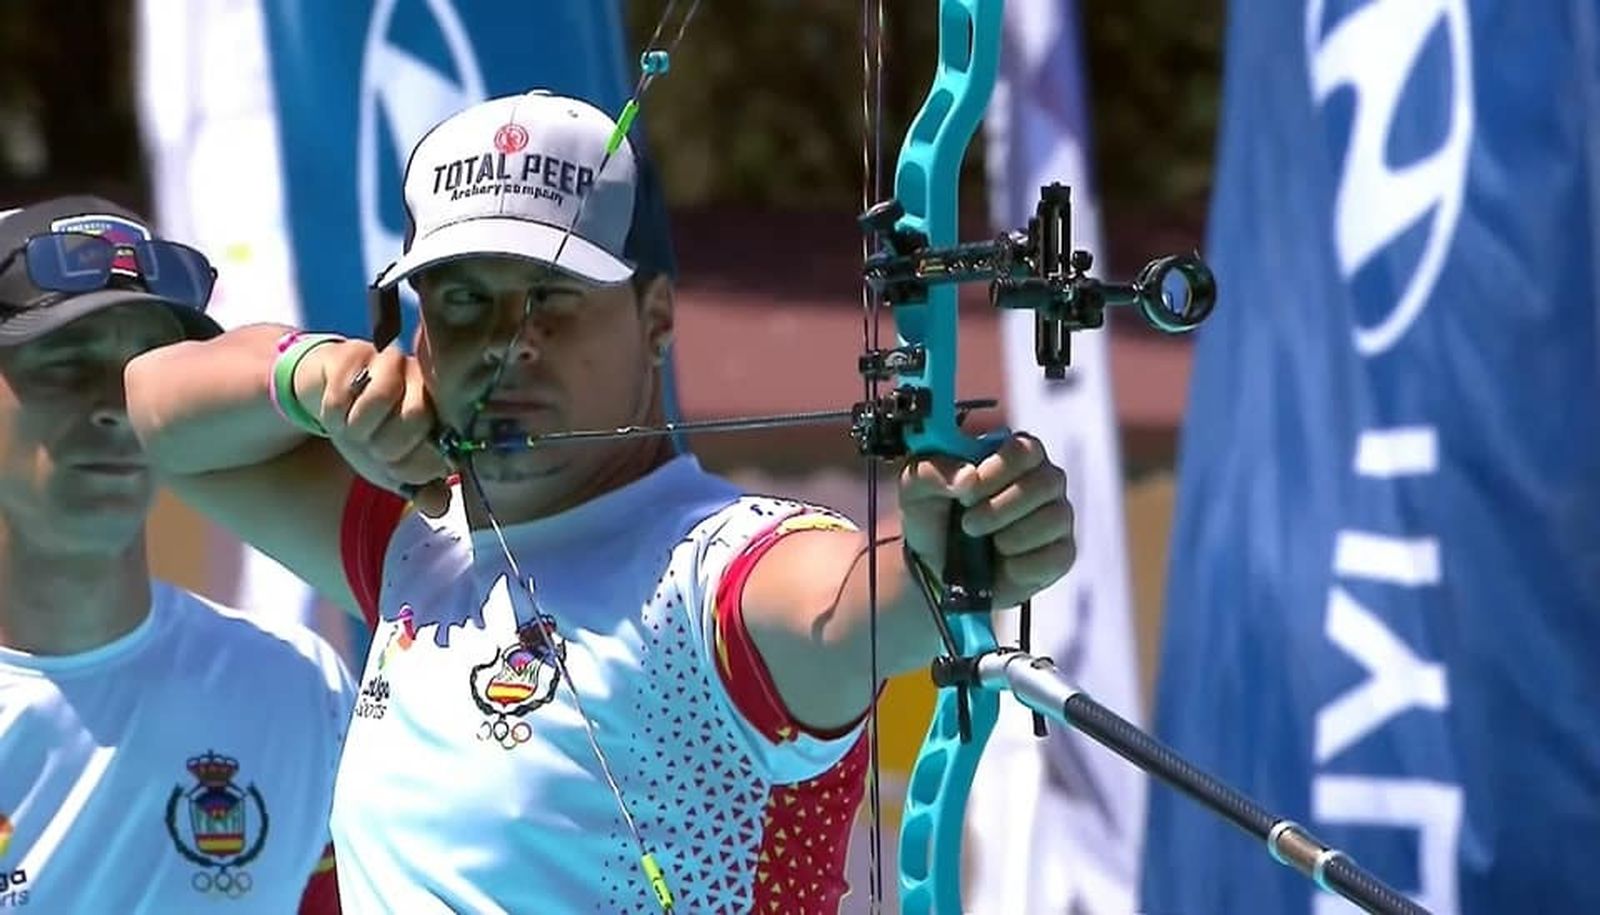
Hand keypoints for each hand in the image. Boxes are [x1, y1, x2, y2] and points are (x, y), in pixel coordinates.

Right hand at [301, 339, 453, 516]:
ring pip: (379, 400)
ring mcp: (390, 360)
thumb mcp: (395, 465)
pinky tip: (335, 413)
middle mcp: (423, 378)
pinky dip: (333, 414)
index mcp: (442, 408)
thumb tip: (438, 507)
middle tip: (372, 448)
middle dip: (385, 447)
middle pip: (415, 417)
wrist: (329, 393)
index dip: (415, 466)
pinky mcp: (353, 352)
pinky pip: (343, 392)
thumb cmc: (371, 429)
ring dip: (358, 429)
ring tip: (353, 431)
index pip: (443, 442)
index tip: (395, 469)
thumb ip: (421, 486)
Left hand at [898, 433, 1075, 608]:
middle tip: (968, 524)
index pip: (1025, 449)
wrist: (934, 566)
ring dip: (1011, 537)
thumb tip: (968, 477)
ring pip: (1054, 518)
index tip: (967, 492)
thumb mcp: (915, 488)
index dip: (998, 471)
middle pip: (1046, 482)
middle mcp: (1043, 480)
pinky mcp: (1061, 553)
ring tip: (984, 543)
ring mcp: (1056, 516)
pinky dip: (1023, 565)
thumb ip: (930, 471)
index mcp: (1012, 455)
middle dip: (1000, 509)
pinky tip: (1004, 564)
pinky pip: (1058, 555)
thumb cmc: (933, 516)